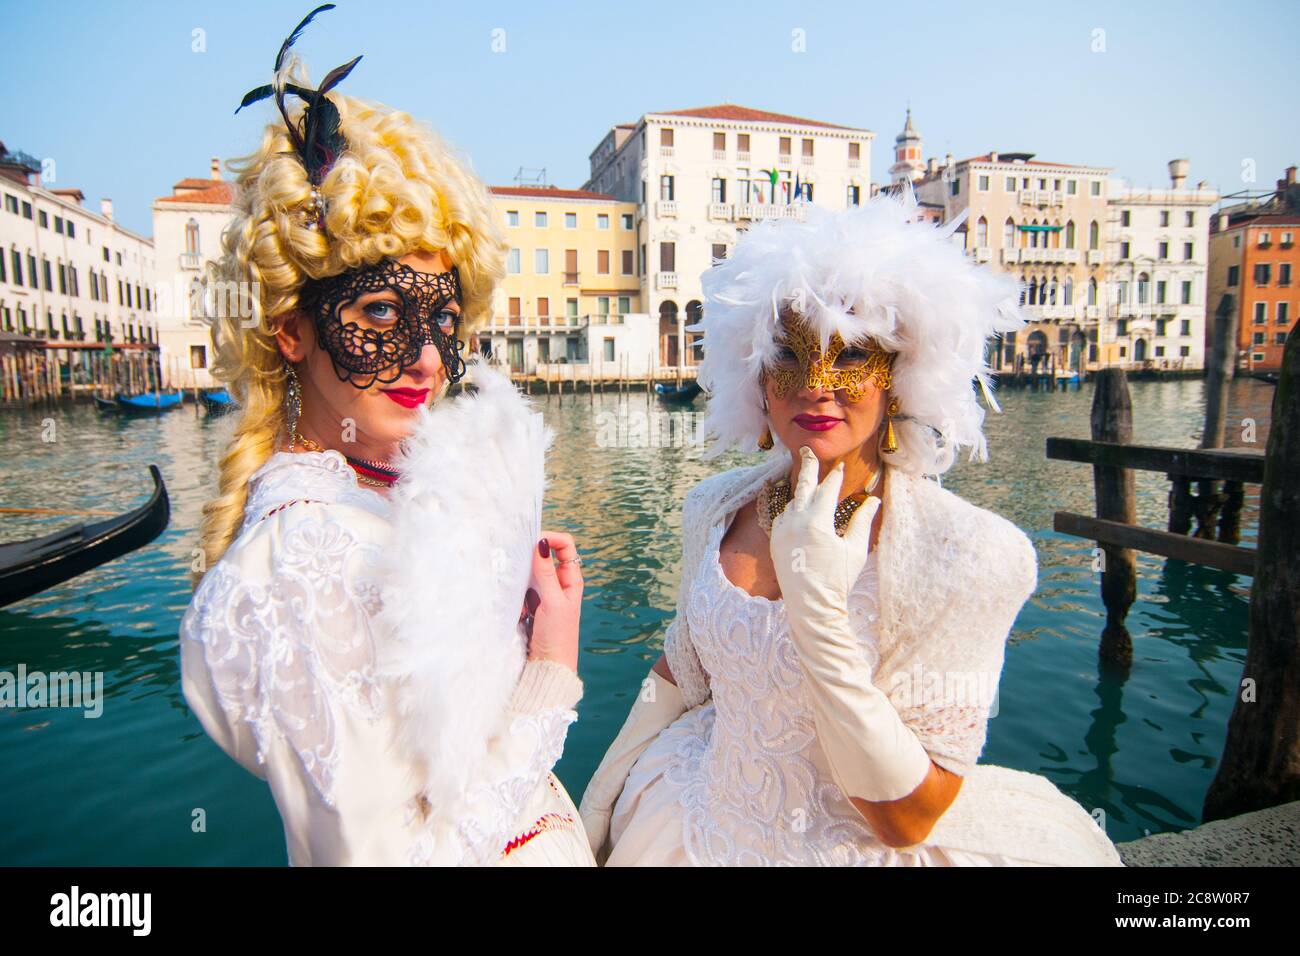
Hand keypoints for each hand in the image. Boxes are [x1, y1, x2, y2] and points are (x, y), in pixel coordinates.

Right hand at [519, 531, 582, 672]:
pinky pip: (519, 589)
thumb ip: (546, 573)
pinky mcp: (529, 604)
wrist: (548, 666)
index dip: (551, 538)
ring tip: (520, 595)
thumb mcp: (553, 602)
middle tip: (518, 566)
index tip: (533, 542)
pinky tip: (517, 609)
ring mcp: (543, 593)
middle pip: (544, 556)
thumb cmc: (558, 636)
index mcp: (571, 579)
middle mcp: (558, 582)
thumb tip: (541, 544)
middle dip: (530, 560)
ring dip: (521, 580)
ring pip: (529, 573)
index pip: (565, 545)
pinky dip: (515, 594)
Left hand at [769, 446, 879, 623]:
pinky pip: (783, 516)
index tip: (840, 467)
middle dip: (807, 467)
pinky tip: (798, 506)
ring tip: (806, 480)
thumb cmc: (838, 579)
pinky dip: (791, 508)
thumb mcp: (855, 549)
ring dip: (801, 491)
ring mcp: (782, 530)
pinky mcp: (775, 540)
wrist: (810, 606)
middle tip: (808, 451)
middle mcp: (796, 521)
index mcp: (817, 521)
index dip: (834, 477)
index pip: (827, 490)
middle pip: (802, 486)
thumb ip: (862, 522)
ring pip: (792, 501)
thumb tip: (873, 501)